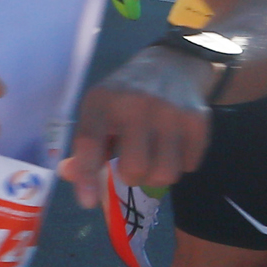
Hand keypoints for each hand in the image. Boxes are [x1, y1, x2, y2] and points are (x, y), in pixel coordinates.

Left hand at [64, 46, 220, 202]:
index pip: (89, 144)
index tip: (86, 202)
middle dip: (131, 176)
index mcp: (102, 102)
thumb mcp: (98, 110)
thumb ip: (85, 145)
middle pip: (134, 170)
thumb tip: (69, 176)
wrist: (172, 65)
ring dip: (158, 175)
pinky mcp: (198, 121)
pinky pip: (190, 166)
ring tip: (153, 157)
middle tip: (131, 164)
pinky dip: (181, 164)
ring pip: (165, 174)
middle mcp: (135, 105)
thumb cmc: (125, 96)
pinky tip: (173, 145)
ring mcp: (170, 113)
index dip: (86, 177)